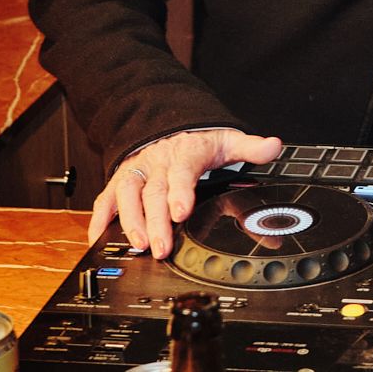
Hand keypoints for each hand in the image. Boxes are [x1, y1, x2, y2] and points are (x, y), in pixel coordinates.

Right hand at [91, 127, 282, 258]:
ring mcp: (137, 171)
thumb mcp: (228, 141)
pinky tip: (97, 236)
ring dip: (130, 221)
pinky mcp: (120, 180)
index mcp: (186, 153)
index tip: (182, 211)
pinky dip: (100, 216)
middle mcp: (158, 161)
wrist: (169, 126)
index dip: (180, 191)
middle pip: (154, 191)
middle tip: (161, 247)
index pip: (182, 172)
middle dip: (157, 221)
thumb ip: (251, 148)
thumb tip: (275, 146)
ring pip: (128, 195)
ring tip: (138, 245)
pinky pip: (106, 197)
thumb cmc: (200, 142)